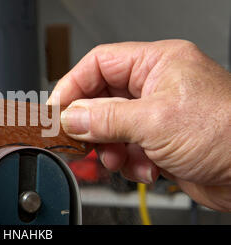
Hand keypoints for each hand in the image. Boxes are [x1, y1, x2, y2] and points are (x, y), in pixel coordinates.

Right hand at [49, 40, 230, 211]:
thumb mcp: (155, 121)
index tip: (58, 108)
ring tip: (120, 159)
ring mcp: (157, 115)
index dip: (74, 85)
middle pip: (102, 99)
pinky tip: (146, 168)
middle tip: (82, 139)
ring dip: (111, 148)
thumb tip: (72, 117)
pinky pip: (126, 148)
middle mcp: (156, 86)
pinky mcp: (160, 141)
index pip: (99, 64)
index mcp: (157, 63)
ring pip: (111, 127)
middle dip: (93, 124)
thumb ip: (106, 118)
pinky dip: (129, 162)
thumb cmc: (228, 133)